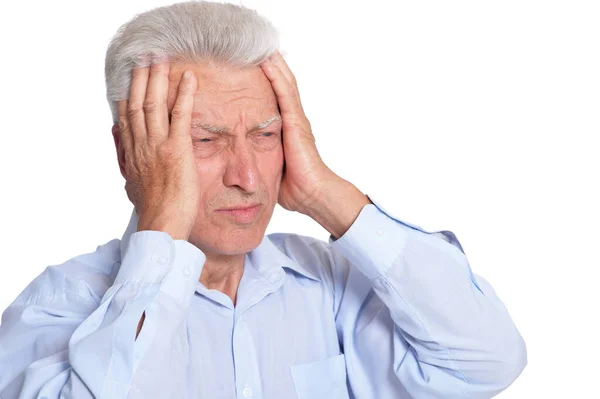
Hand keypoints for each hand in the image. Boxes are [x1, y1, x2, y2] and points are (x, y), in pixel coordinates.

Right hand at [116, 57, 198, 240]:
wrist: (162, 224)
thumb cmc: (154, 209)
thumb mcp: (131, 182)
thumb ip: (124, 157)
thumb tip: (116, 137)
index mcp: (131, 153)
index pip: (126, 116)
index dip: (127, 92)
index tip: (131, 76)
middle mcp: (140, 145)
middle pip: (137, 102)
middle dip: (141, 77)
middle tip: (147, 56)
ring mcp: (157, 146)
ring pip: (153, 103)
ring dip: (158, 78)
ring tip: (163, 58)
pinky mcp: (176, 150)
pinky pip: (179, 116)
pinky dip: (184, 94)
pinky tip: (189, 78)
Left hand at [260, 51, 335, 214]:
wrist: (313, 194)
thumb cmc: (293, 186)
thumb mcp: (270, 166)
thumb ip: (260, 157)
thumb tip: (240, 160)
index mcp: (286, 128)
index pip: (275, 97)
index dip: (266, 79)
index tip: (251, 64)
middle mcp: (293, 119)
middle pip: (281, 84)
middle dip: (270, 64)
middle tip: (256, 44)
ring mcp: (296, 119)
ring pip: (284, 83)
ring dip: (273, 63)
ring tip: (261, 44)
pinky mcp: (296, 123)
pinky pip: (285, 94)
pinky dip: (277, 77)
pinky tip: (267, 62)